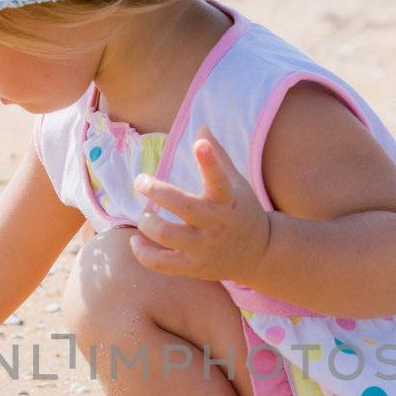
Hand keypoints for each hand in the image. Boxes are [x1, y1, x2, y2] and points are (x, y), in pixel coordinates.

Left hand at [130, 126, 271, 281]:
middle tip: (140, 181)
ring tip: (144, 214)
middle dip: (157, 191)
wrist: (259, 255)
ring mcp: (204, 248)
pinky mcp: (193, 267)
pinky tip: (136, 239)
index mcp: (229, 200)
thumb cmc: (242, 212)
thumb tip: (201, 127)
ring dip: (147, 223)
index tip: (200, 143)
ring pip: (167, 235)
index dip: (209, 161)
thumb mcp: (238, 184)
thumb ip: (218, 157)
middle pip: (184, 207)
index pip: (220, 179)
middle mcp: (216, 224)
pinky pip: (161, 263)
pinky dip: (143, 253)